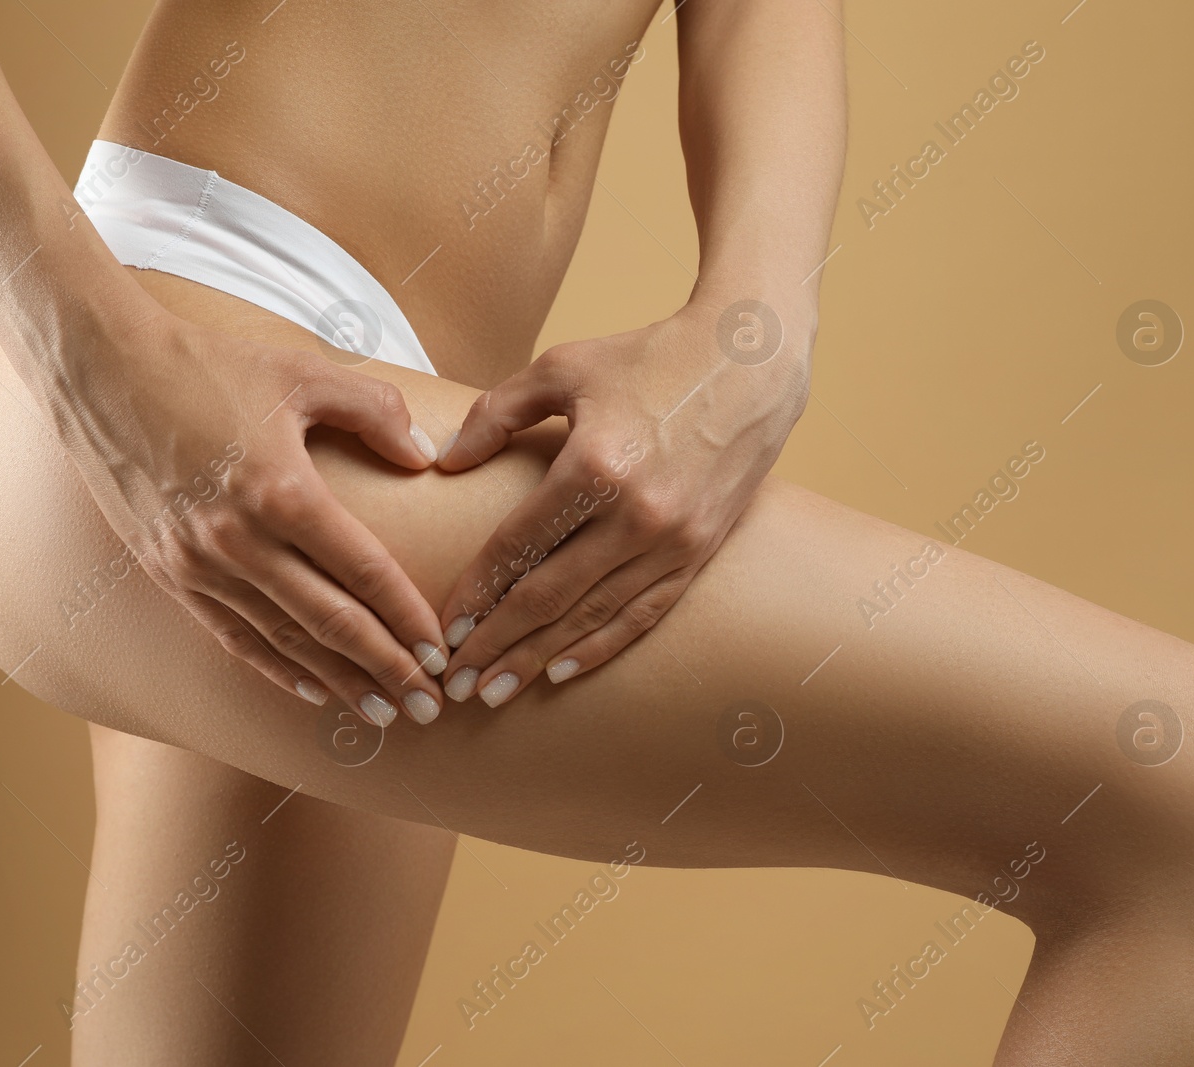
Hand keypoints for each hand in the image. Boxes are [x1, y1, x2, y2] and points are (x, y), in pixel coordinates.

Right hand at [48, 300, 448, 725]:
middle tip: (430, 706)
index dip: (407, 618)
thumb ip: (376, 411)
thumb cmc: (207, 364)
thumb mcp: (302, 372)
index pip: (364, 572)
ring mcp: (198, 563)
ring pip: (283, 641)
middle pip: (330, 623)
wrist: (99, 369)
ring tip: (384, 713)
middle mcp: (239, 541)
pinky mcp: (168, 572)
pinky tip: (312, 691)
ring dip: (338, 682)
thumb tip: (428, 454)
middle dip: (386, 670)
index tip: (441, 652)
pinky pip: (232, 635)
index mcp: (282, 491)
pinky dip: (275, 668)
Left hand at [433, 295, 811, 705]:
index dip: (476, 593)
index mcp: (595, 468)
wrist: (750, 362)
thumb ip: (495, 414)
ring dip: (539, 659)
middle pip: (549, 597)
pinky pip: (643, 612)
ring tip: (494, 692)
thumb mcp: (562, 368)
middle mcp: (637, 516)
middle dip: (496, 645)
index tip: (442, 629)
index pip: (518, 547)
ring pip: (593, 616)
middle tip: (454, 683)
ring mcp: (674, 540)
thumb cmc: (648, 357)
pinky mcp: (700, 551)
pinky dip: (600, 645)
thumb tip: (445, 462)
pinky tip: (562, 670)